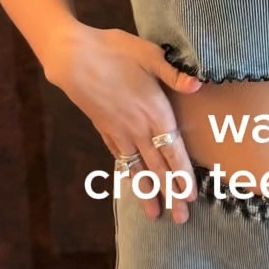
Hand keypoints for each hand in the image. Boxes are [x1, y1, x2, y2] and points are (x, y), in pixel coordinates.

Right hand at [46, 22, 202, 224]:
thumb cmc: (113, 50)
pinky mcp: (104, 128)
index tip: (191, 196)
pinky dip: (128, 174)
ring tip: (155, 215)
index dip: (183, 175)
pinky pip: (120, 157)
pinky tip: (133, 184)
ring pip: (137, 168)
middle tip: (180, 219)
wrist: (71, 56)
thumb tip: (197, 86)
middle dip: (170, 194)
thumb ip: (174, 74)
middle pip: (158, 168)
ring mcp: (119, 131)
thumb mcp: (149, 54)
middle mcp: (138, 128)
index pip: (174, 152)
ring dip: (147, 193)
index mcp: (155, 112)